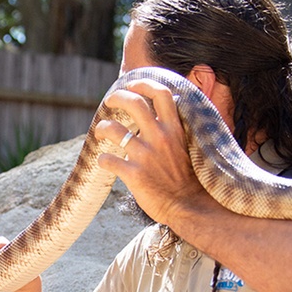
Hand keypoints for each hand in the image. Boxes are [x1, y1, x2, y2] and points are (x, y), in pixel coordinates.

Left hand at [96, 78, 209, 226]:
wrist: (191, 207)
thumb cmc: (189, 178)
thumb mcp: (188, 146)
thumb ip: (177, 127)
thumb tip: (170, 105)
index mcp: (175, 129)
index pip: (161, 93)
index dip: (143, 84)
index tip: (131, 84)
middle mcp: (160, 137)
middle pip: (133, 103)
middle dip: (117, 98)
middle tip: (109, 101)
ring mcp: (145, 156)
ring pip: (112, 130)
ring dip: (102, 128)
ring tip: (101, 132)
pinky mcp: (134, 174)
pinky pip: (107, 160)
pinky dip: (102, 160)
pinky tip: (105, 162)